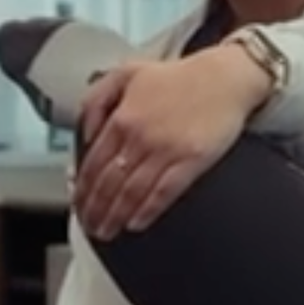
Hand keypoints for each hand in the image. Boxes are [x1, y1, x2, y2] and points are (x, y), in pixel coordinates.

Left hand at [74, 46, 272, 239]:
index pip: (92, 163)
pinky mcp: (192, 161)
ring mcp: (166, 150)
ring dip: (116, 216)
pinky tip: (137, 223)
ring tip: (108, 231)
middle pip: (108, 183)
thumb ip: (96, 99)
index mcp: (122, 117)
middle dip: (95, 209)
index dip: (82, 190)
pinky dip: (147, 211)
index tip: (78, 204)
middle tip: (90, 226)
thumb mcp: (126, 73)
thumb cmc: (178, 77)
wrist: (225, 78)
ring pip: (131, 192)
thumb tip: (85, 133)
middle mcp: (140, 136)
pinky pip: (164, 193)